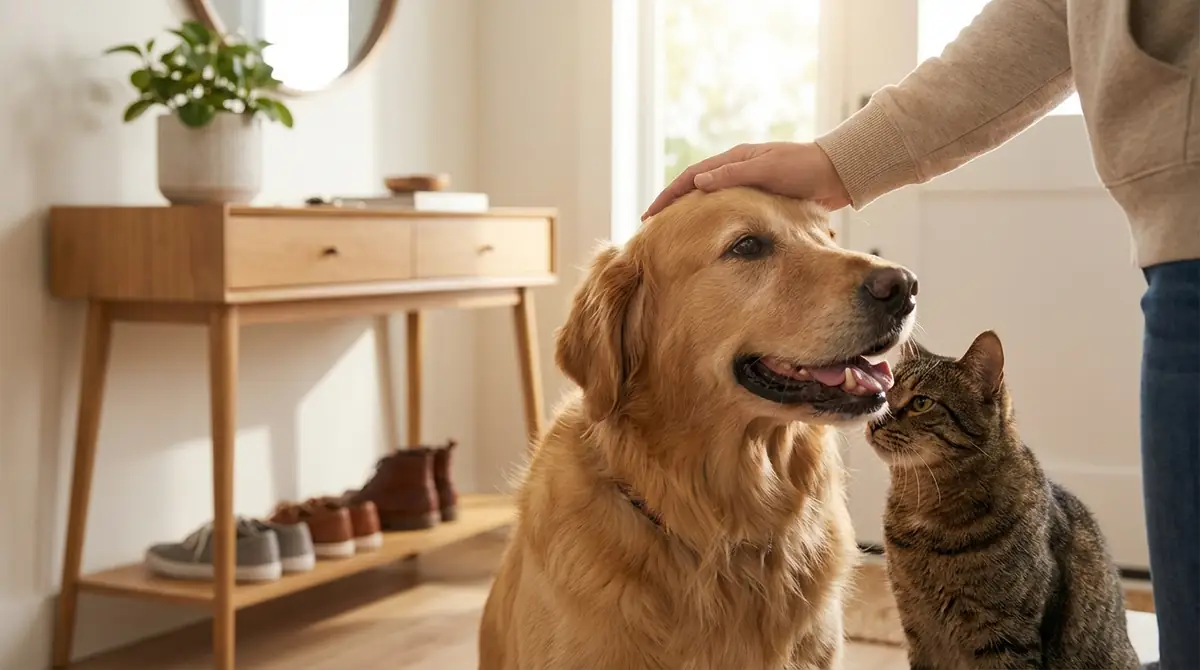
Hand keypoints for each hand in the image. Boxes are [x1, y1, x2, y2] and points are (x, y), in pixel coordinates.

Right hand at [642, 142, 850, 218]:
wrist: (838, 173)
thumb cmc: (804, 169)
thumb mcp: (767, 169)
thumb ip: (733, 174)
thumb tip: (698, 182)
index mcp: (734, 159)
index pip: (690, 177)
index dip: (668, 196)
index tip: (650, 215)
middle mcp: (737, 170)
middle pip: (695, 188)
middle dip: (672, 205)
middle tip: (652, 226)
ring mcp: (747, 184)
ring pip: (710, 200)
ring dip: (690, 214)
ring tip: (674, 232)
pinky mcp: (760, 198)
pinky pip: (727, 209)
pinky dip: (711, 220)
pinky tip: (708, 235)